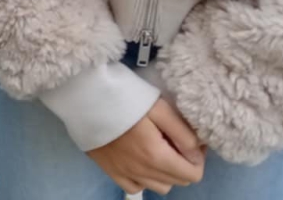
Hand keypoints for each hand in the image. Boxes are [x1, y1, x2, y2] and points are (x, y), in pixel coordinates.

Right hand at [87, 99, 203, 194]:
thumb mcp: (159, 107)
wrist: (83, 95)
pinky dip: (144, 178)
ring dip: (166, 172)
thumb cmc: (123, 96)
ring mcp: (124, 173)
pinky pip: (135, 187)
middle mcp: (142, 172)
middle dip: (184, 163)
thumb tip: (197, 153)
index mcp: (157, 156)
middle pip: (179, 181)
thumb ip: (183, 133)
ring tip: (158, 148)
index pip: (193, 174)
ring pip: (160, 186)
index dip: (198, 157)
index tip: (189, 139)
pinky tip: (140, 159)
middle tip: (174, 139)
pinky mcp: (110, 171)